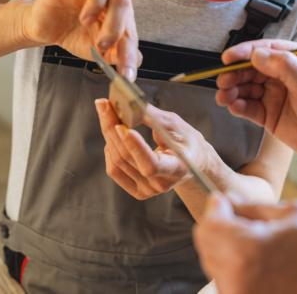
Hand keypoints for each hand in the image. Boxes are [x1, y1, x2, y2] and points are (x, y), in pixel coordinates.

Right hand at [21, 0, 139, 78]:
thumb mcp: (96, 53)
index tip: (125, 72)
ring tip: (85, 19)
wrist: (46, 29)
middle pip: (122, 0)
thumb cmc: (75, 35)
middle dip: (115, 25)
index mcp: (119, 16)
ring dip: (97, 1)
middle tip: (101, 43)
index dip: (129, 52)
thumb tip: (136, 64)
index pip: (131, 29)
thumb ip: (115, 56)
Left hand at [95, 98, 216, 199]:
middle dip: (112, 128)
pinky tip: (114, 136)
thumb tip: (129, 106)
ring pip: (117, 162)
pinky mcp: (138, 191)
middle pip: (128, 158)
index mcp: (177, 168)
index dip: (134, 147)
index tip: (120, 126)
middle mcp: (161, 184)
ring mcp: (148, 190)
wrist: (192, 161)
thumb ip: (152, 117)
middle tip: (104, 105)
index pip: (151, 164)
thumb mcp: (176, 124)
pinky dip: (110, 149)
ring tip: (110, 115)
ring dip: (109, 135)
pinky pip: (114, 170)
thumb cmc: (186, 141)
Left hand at [193, 196, 296, 293]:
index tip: (225, 202)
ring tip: (265, 246)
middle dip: (221, 229)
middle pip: (207, 248)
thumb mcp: (293, 214)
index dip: (217, 208)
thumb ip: (252, 209)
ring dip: (231, 252)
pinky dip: (243, 272)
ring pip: (218, 269)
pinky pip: (235, 286)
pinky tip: (268, 266)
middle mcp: (237, 282)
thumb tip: (227, 204)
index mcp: (244, 251)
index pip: (208, 225)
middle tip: (246, 221)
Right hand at [214, 39, 296, 163]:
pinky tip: (232, 106)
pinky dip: (238, 106)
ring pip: (247, 88)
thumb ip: (282, 65)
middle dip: (234, 73)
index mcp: (296, 59)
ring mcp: (276, 95)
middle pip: (251, 69)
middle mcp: (283, 75)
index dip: (244, 53)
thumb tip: (257, 54)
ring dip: (233, 90)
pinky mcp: (271, 115)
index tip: (227, 58)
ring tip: (223, 95)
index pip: (265, 50)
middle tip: (222, 80)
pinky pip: (249, 108)